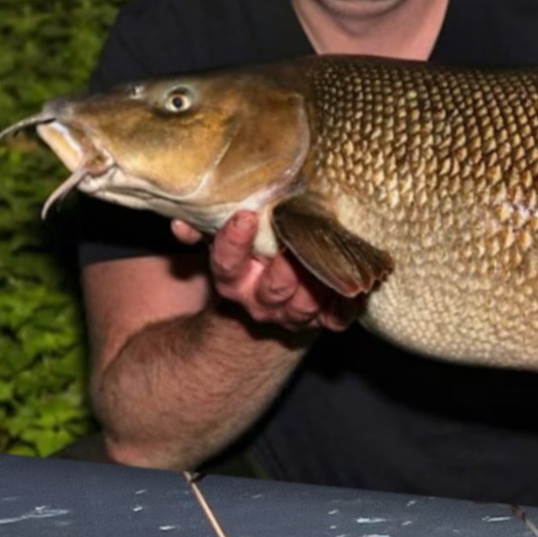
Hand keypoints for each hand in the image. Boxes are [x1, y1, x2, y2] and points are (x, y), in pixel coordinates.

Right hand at [171, 210, 358, 333]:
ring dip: (318, 288)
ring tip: (331, 262)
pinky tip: (357, 289)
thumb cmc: (251, 249)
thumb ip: (204, 227)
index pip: (226, 263)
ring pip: (303, 307)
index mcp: (233, 278)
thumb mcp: (227, 235)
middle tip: (296, 249)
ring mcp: (291, 313)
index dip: (233, 242)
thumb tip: (179, 227)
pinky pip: (335, 320)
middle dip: (285, 272)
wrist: (276, 286)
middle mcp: (259, 301)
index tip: (244, 216)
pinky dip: (346, 307)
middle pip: (271, 291)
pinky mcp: (321, 319)